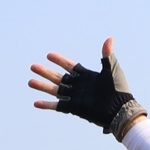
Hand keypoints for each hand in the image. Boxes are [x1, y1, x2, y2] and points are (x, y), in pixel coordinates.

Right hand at [28, 38, 145, 138]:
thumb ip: (107, 56)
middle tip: (33, 67)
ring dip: (43, 86)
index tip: (49, 55)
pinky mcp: (75, 108)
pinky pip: (58, 106)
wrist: (119, 110)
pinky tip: (36, 103)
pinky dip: (47, 105)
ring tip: (30, 82)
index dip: (60, 61)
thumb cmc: (118, 89)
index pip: (70, 66)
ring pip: (56, 90)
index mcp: (87, 76)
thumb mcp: (112, 70)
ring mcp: (76, 97)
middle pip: (59, 77)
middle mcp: (79, 86)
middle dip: (46, 72)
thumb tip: (110, 39)